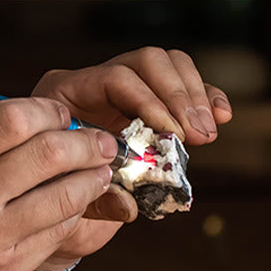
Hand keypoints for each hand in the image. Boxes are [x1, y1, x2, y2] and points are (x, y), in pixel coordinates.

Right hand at [0, 97, 116, 270]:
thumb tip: (26, 118)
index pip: (15, 119)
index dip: (49, 110)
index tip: (62, 112)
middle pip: (51, 153)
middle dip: (86, 142)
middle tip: (101, 140)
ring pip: (65, 196)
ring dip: (93, 177)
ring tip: (101, 167)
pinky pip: (56, 232)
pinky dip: (74, 211)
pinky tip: (78, 202)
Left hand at [31, 47, 232, 267]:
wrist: (50, 209)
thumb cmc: (51, 204)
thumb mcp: (64, 204)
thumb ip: (94, 201)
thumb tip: (129, 205)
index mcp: (64, 96)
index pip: (116, 77)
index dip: (149, 102)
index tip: (171, 133)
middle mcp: (95, 83)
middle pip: (147, 61)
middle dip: (177, 96)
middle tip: (195, 134)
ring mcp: (124, 91)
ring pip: (168, 65)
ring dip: (194, 97)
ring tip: (204, 134)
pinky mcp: (150, 104)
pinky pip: (183, 86)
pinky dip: (206, 97)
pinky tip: (220, 115)